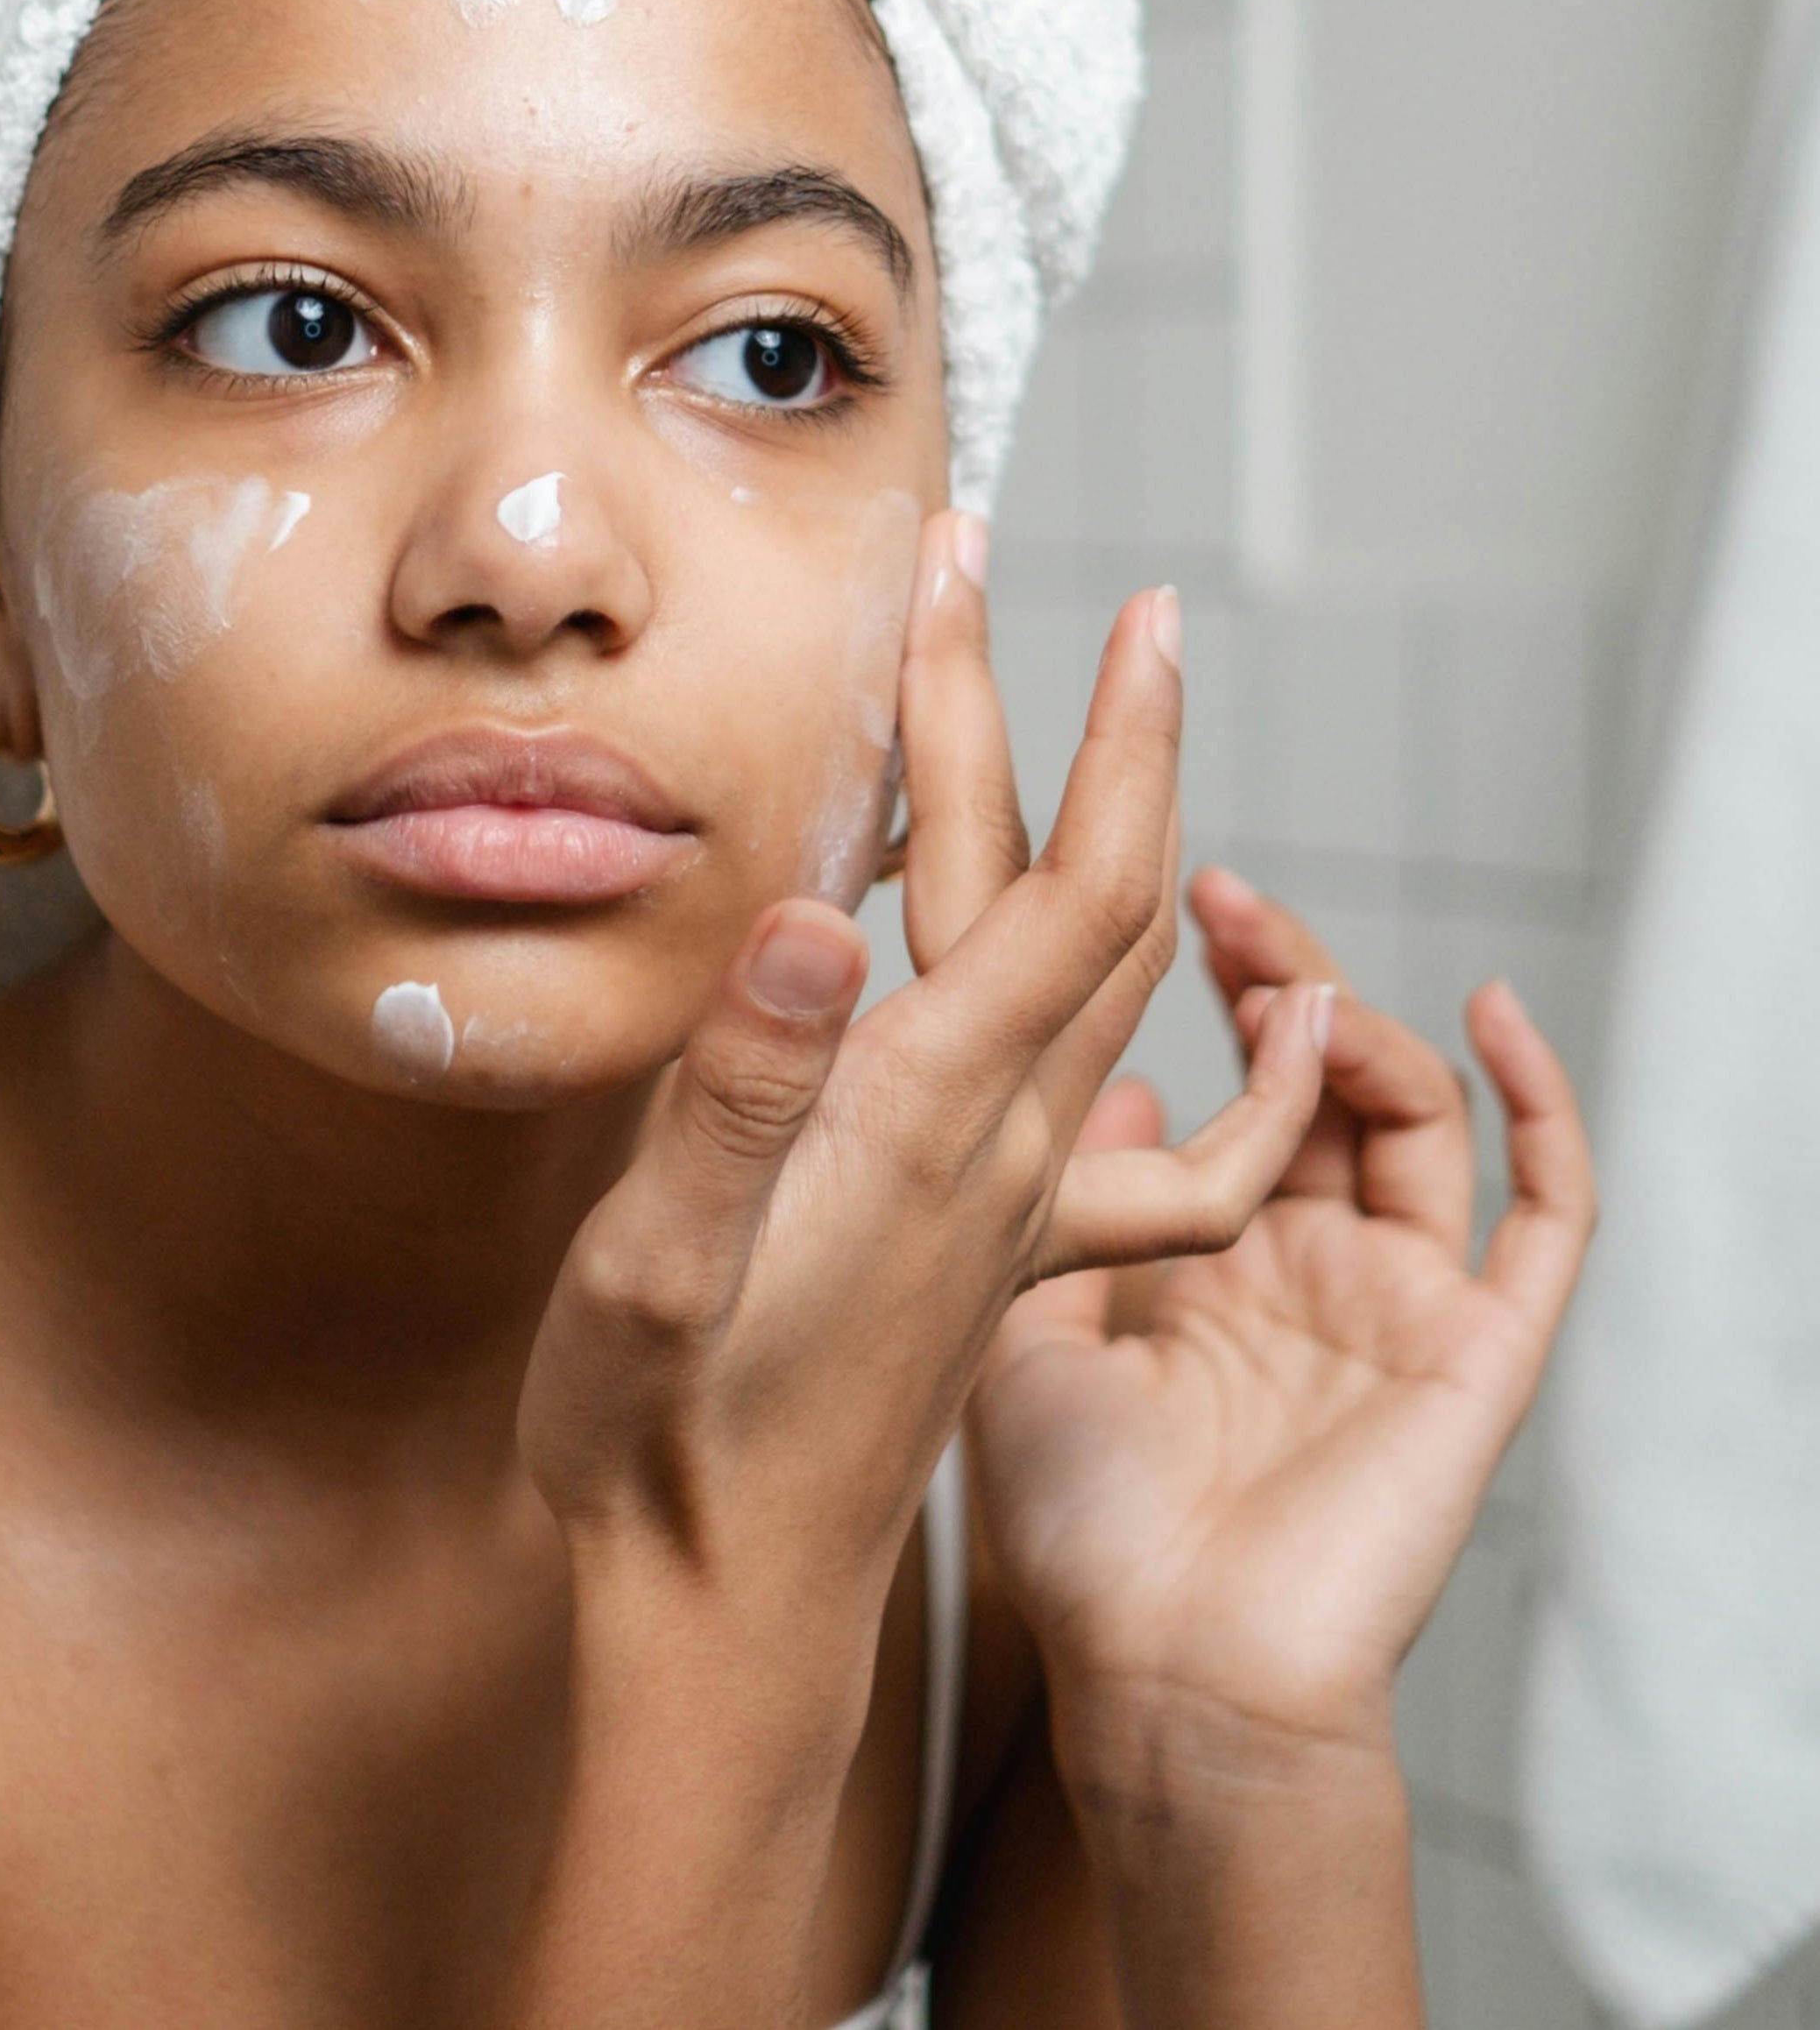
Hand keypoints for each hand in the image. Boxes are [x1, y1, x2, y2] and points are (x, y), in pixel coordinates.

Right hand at [517, 523, 1326, 1641]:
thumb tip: (815, 916)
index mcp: (927, 1122)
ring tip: (1069, 711)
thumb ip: (738, 1094)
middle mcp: (1001, 1147)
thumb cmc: (663, 1443)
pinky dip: (1121, 1000)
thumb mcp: (657, 1269)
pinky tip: (1118, 980)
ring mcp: (1008, 1199)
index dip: (1096, 728)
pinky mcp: (989, 1246)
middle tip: (1011, 577)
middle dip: (1082, 721)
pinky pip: (1105, 1098)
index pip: (1064, 884)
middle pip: (1096, 896)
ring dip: (1098, 824)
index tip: (1097, 594)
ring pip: (1099, 977)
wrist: (726, 1613)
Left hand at [969, 869, 1597, 1778]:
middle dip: (1279, 979)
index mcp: (1215, 1271)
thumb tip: (1117, 1094)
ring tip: (1286, 967)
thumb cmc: (1082, 1541)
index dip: (1211, 998)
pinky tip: (1485, 1014)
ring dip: (1361, 1023)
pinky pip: (1545, 1216)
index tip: (1155, 904)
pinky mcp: (1476, 1352)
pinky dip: (1536, 1107)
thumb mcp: (1031, 1342)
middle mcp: (1312, 1275)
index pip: (1237, 1093)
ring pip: (1415, 1119)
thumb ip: (1073, 1220)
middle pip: (1323, 1084)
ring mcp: (1398, 1307)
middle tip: (1221, 897)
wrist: (1161, 1678)